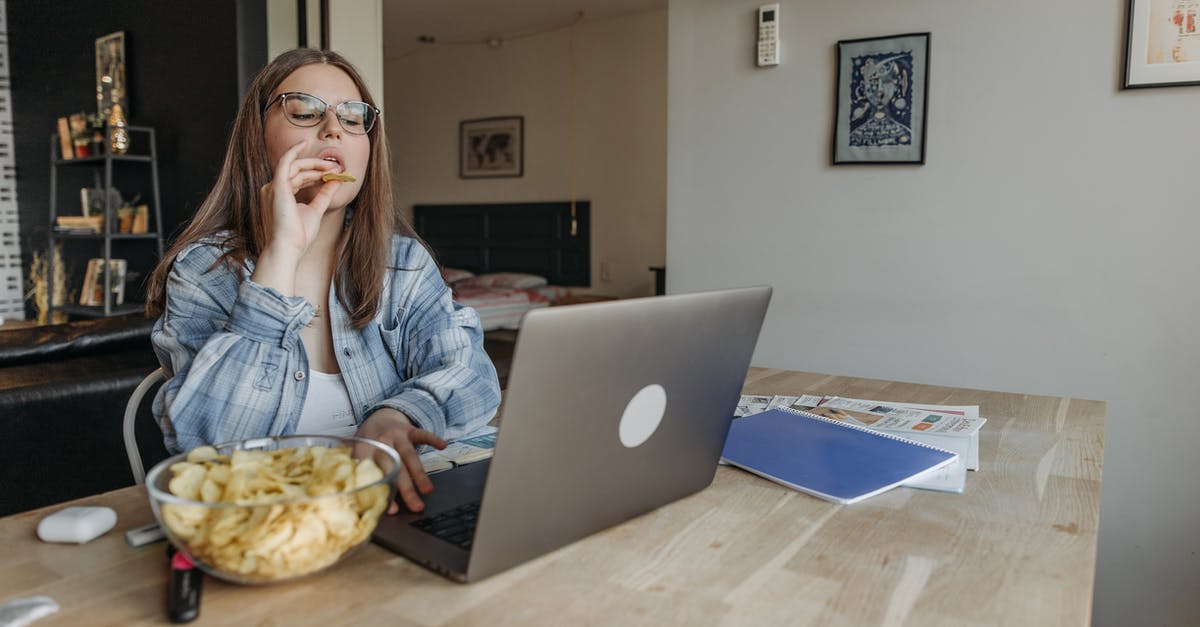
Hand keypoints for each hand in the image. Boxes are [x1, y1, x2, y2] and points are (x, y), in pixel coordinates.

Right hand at [258, 139, 340, 256]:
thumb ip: (324, 195)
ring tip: (332, 165)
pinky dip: (294, 151)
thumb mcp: (315, 210)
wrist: (288, 248)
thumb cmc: (299, 235)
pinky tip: (304, 143)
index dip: (316, 174)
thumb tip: (336, 181)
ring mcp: (273, 187)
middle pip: (297, 171)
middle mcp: (273, 190)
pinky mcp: (277, 185)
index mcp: (280, 196)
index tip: (333, 173)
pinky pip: (285, 162)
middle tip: (336, 167)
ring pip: (294, 166)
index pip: (298, 179)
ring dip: (314, 164)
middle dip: (317, 167)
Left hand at [355, 408, 446, 513]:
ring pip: (409, 455)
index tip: (392, 510)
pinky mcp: (409, 429)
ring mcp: (396, 435)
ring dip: (419, 474)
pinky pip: (422, 434)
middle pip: (394, 468)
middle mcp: (380, 442)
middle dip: (406, 489)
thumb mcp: (359, 456)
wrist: (378, 417)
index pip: (374, 475)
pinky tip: (442, 446)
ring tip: (427, 490)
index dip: (384, 493)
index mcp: (365, 451)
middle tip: (415, 507)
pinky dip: (432, 439)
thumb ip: (363, 475)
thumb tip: (367, 505)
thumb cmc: (369, 443)